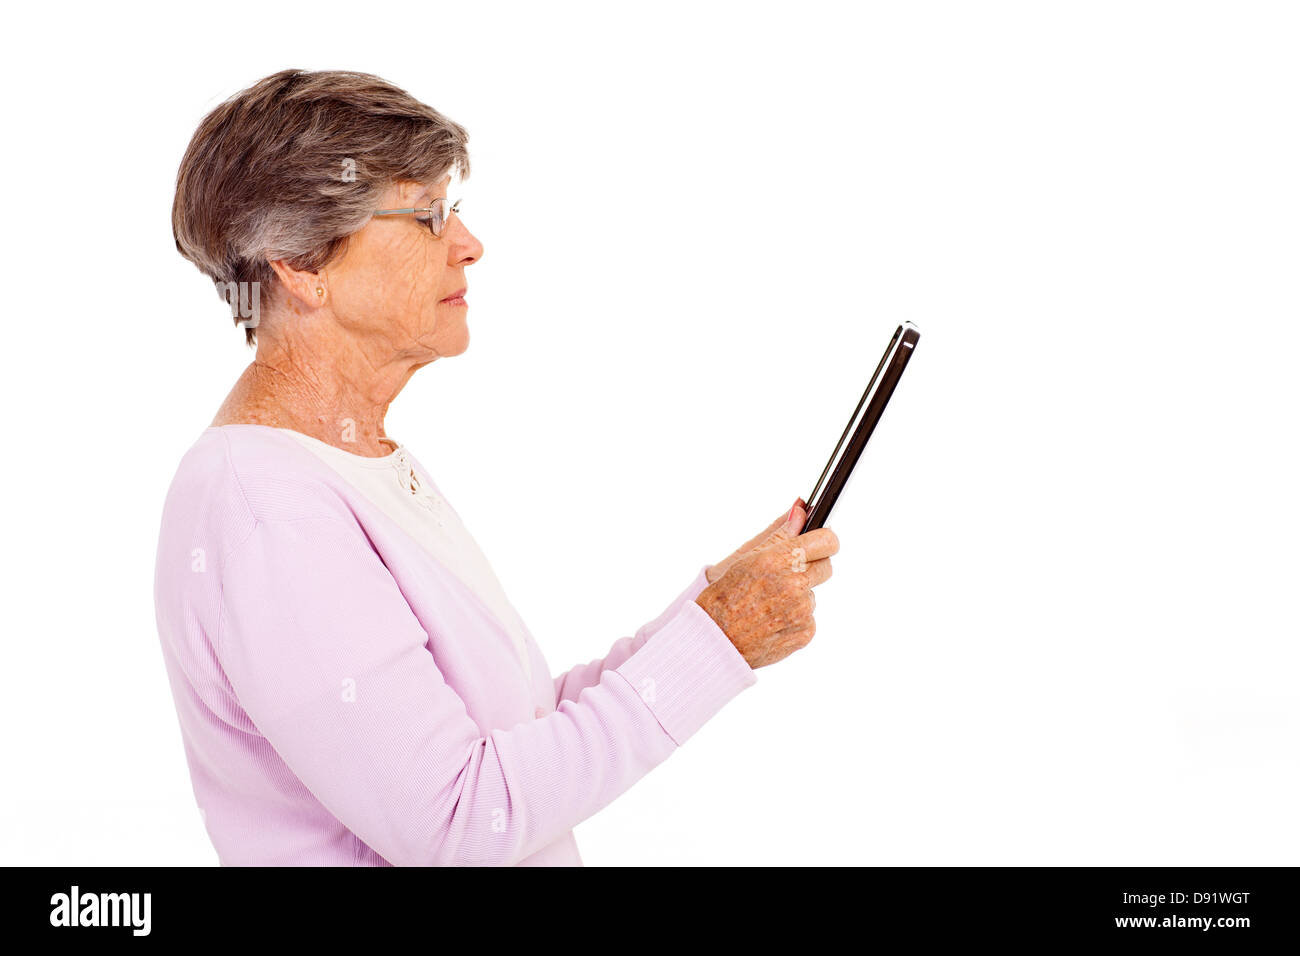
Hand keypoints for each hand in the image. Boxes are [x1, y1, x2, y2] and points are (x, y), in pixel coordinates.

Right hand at [695, 505, 837, 669]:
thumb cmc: (724, 597)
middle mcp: (794, 584)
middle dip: (811, 567)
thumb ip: (779, 534)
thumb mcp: (747, 558)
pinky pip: (809, 618)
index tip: (819, 542)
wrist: (714, 639)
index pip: (827, 541)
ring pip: (812, 594)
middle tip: (786, 574)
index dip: (824, 540)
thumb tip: (800, 510)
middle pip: (826, 566)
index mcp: (779, 560)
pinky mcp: (805, 632)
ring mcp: (802, 610)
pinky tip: (772, 620)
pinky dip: (794, 619)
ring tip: (769, 603)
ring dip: (798, 596)